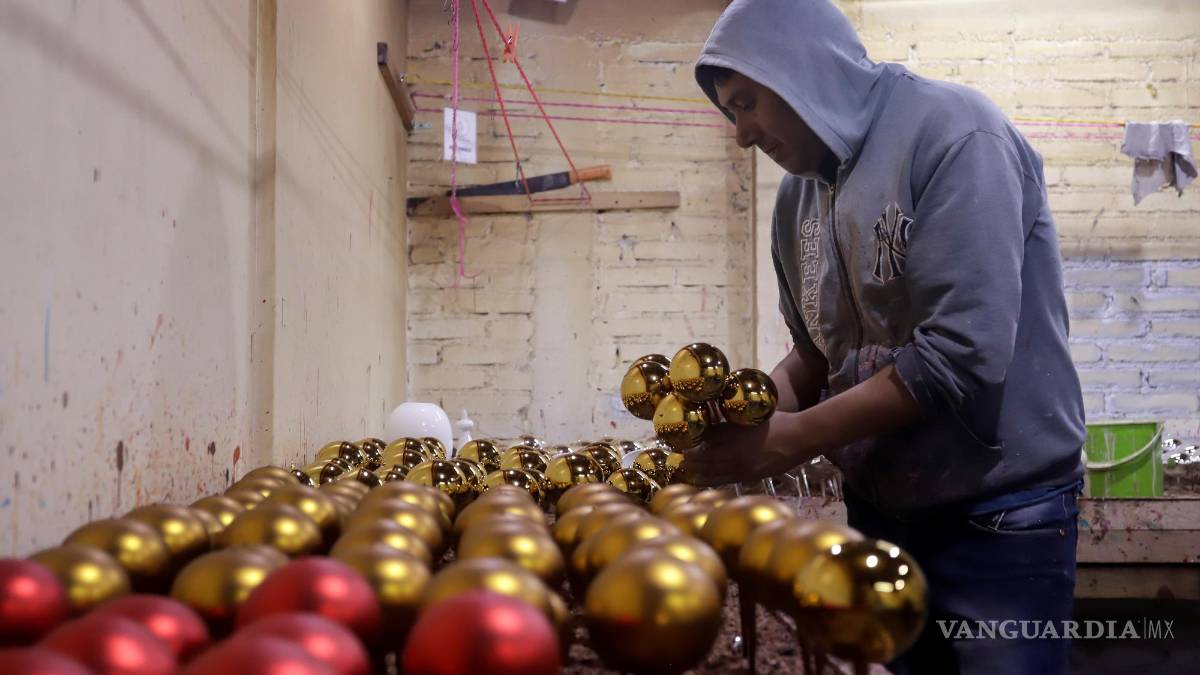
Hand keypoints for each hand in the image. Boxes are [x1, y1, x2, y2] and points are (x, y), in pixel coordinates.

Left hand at [681, 411, 814, 486]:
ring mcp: (742, 470)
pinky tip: (705, 477)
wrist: (800, 439)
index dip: (688, 443)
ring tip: (686, 470)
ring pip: (712, 476)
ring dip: (697, 473)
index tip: (678, 441)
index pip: (703, 442)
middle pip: (702, 462)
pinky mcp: (750, 478)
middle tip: (678, 457)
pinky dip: (711, 480)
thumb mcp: (749, 415)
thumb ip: (729, 420)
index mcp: (733, 437)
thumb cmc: (777, 421)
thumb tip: (708, 417)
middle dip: (688, 461)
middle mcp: (734, 456)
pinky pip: (725, 481)